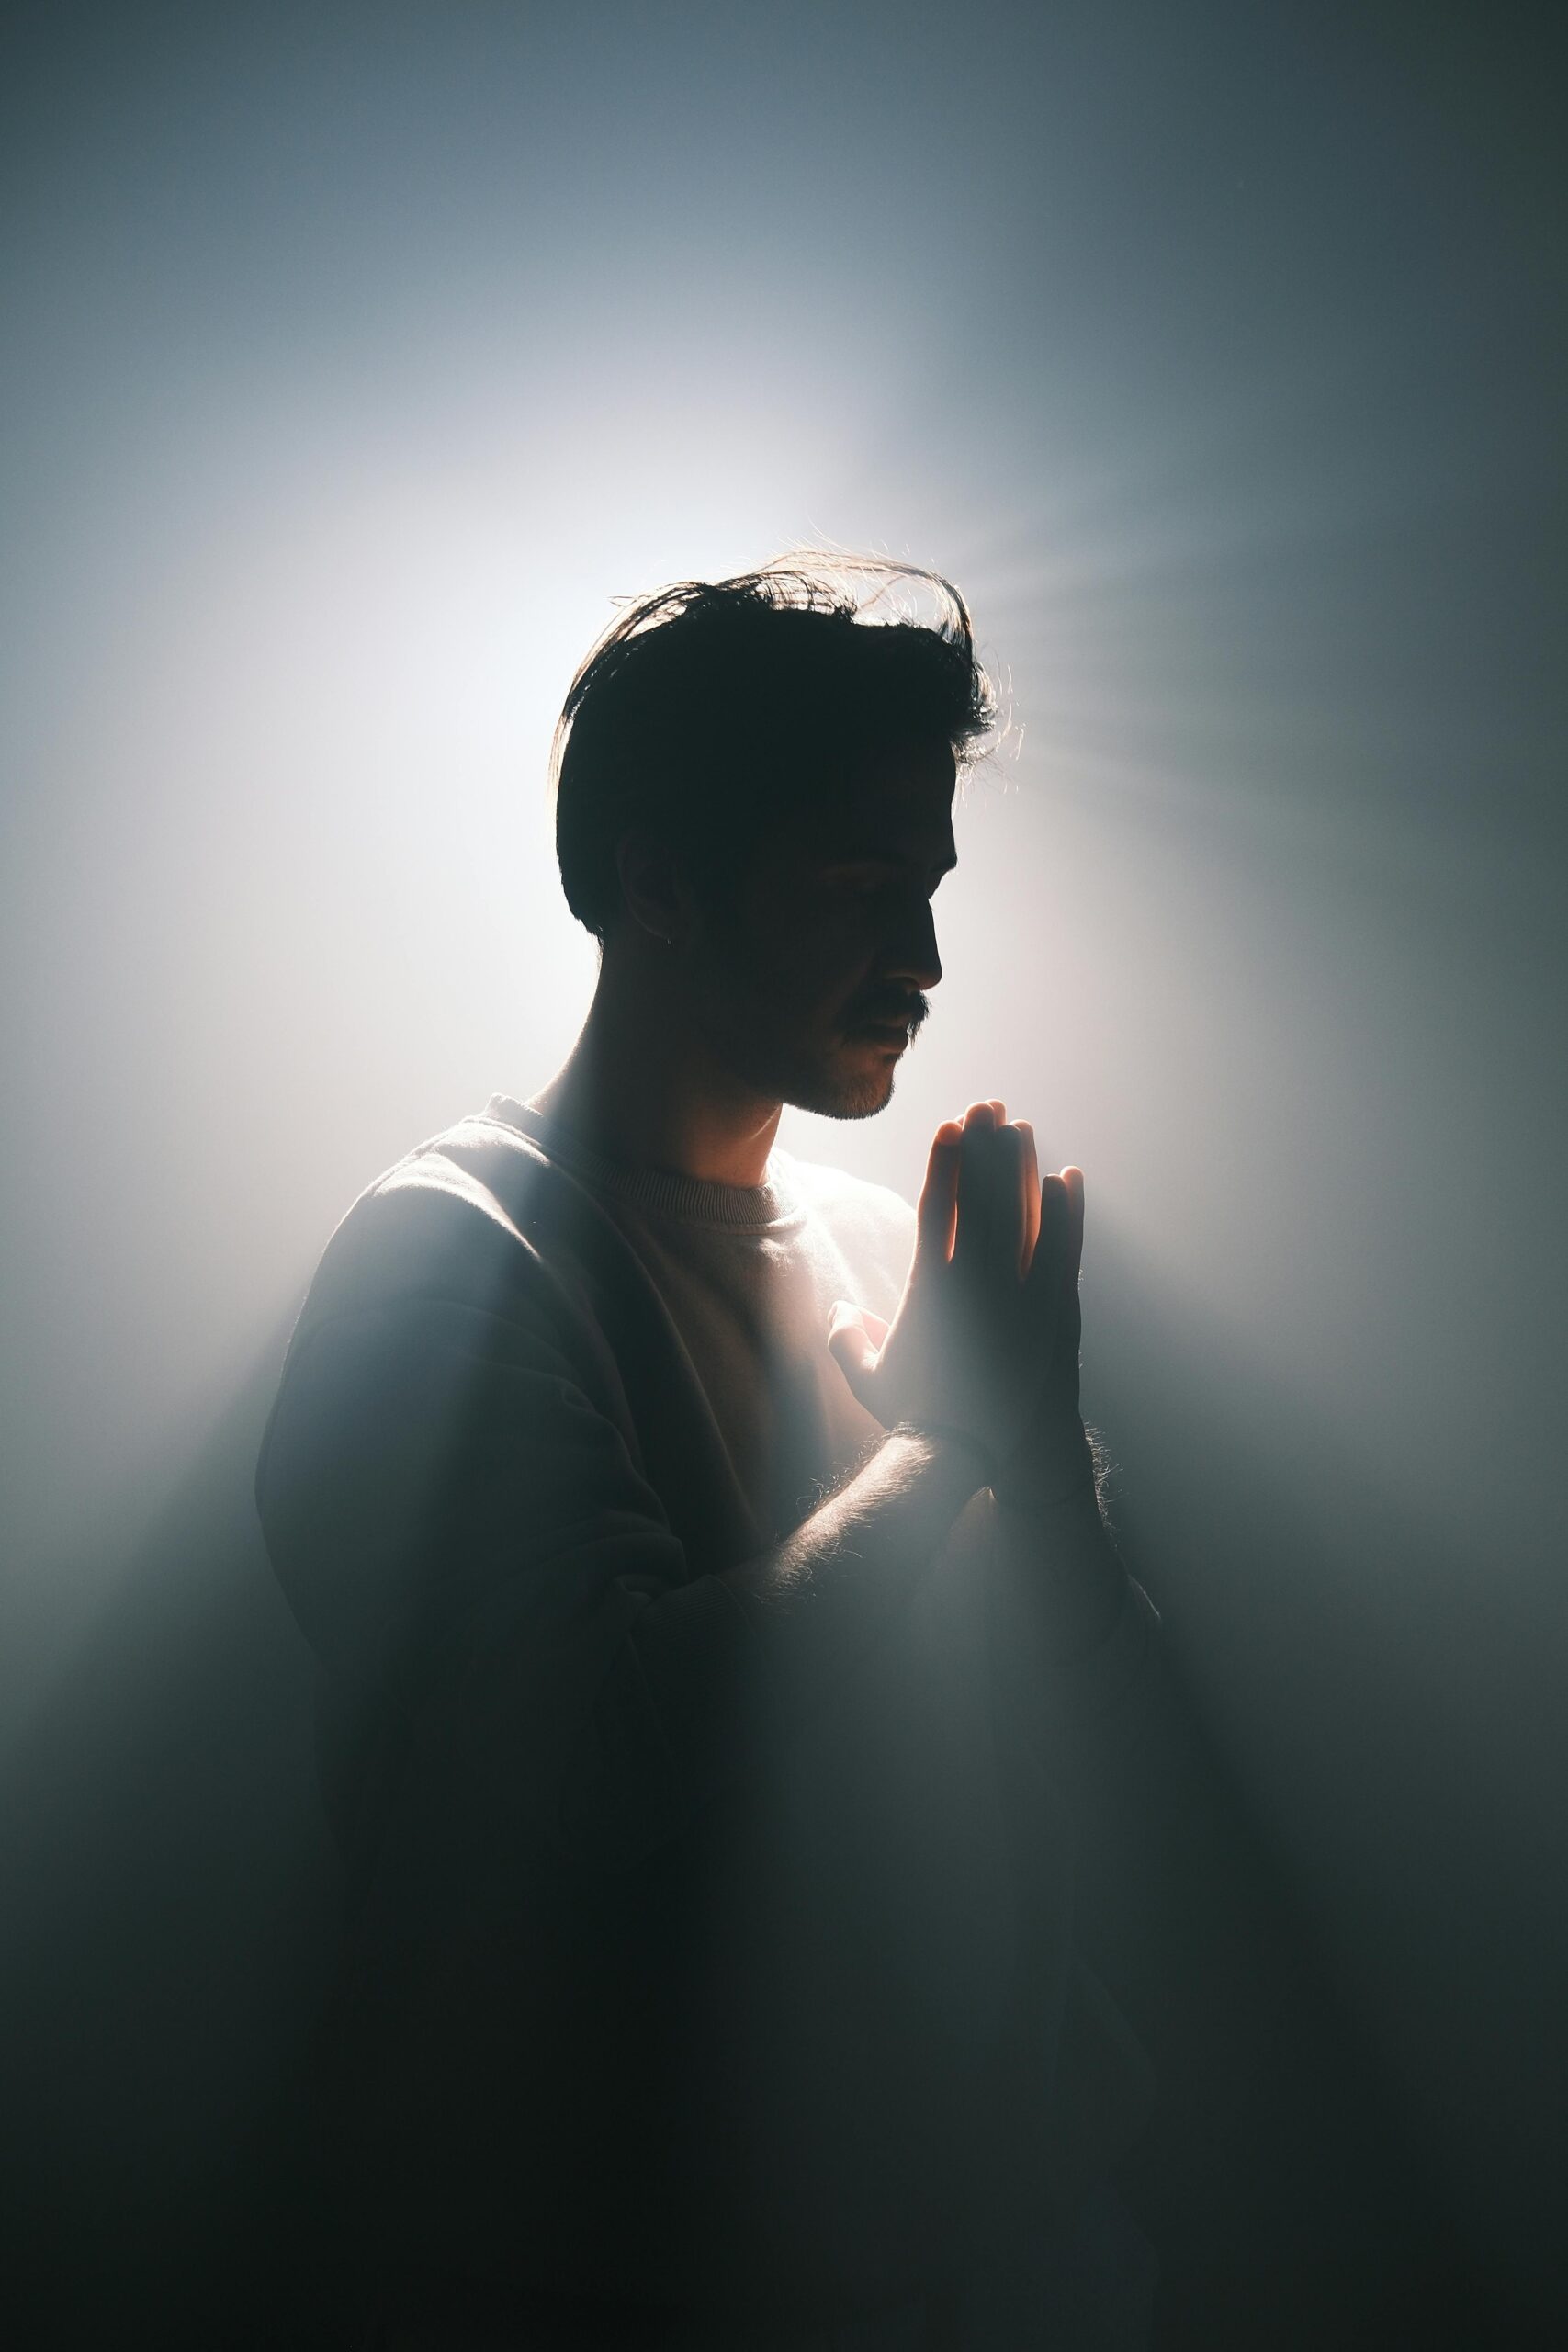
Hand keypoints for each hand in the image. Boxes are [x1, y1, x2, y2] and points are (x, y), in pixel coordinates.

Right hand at [828, 1100, 1085, 1482]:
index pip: (937, 1206)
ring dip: (1025, 1166)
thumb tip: (837, 1306)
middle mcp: (975, 1282)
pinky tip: (1069, 1178)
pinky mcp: (1048, 1313)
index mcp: (929, 1287)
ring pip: (1026, 1214)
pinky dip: (1067, 1212)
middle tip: (990, 1105)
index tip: (950, 1125)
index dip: (944, 1160)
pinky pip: (1062, 1249)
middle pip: (985, 1196)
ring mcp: (1017, 1295)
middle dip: (986, 1145)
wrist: (967, 1453)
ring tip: (1024, 1127)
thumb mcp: (866, 1375)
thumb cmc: (913, 1415)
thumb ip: (846, 1334)